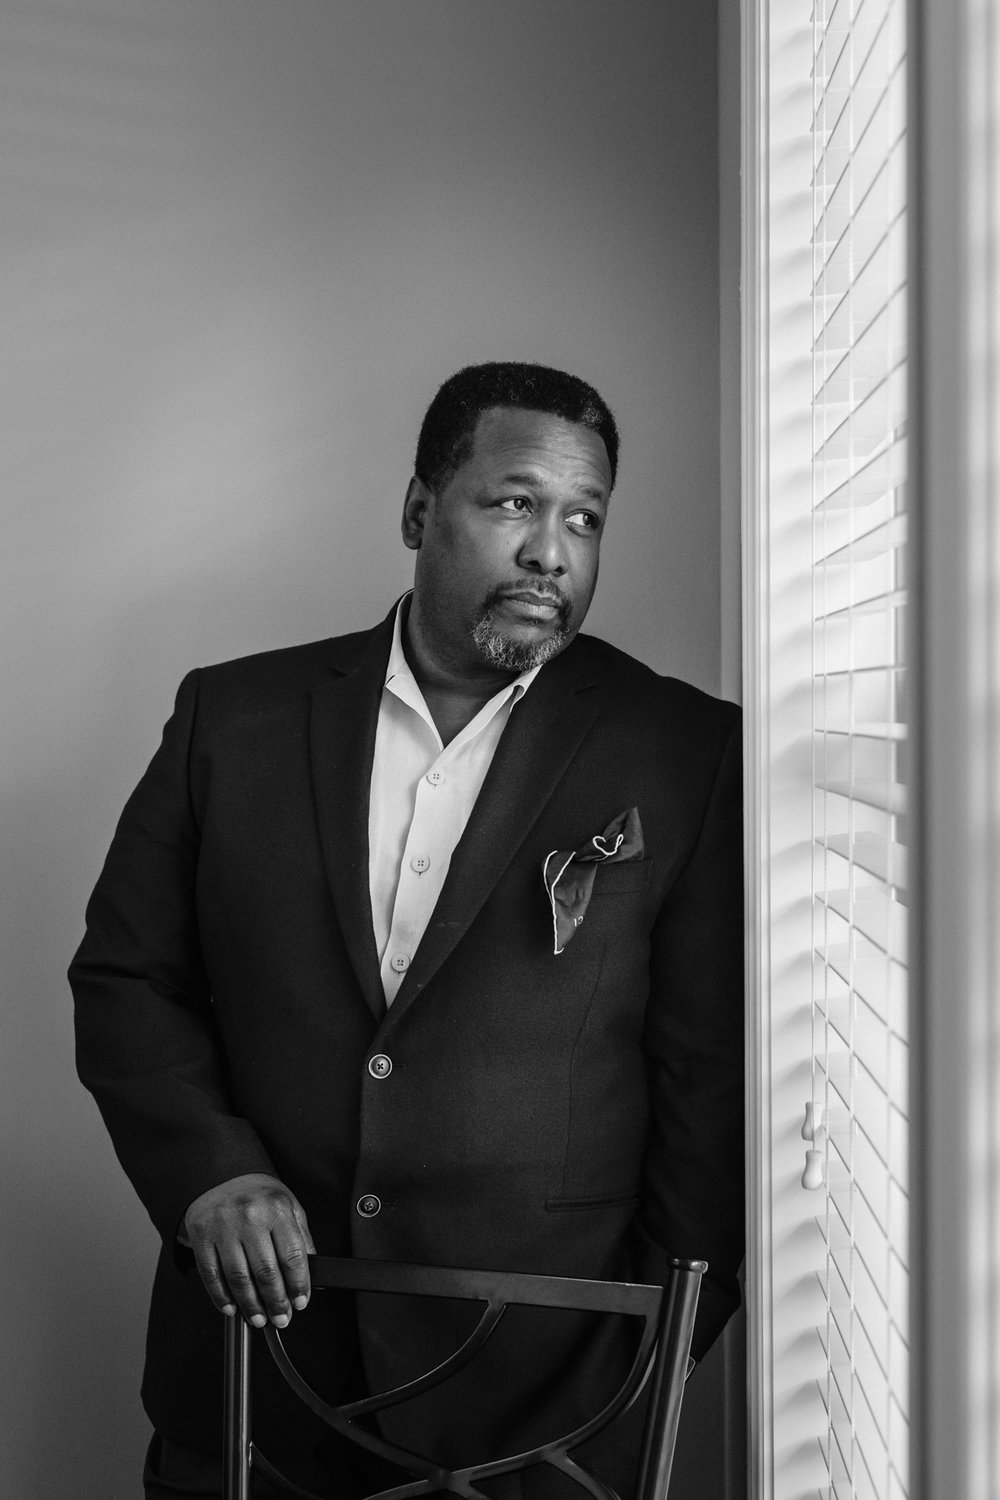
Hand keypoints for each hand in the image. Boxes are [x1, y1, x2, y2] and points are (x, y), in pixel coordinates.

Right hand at [182, 1173, 315, 1328]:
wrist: (222, 1174)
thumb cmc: (259, 1195)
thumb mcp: (289, 1207)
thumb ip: (302, 1240)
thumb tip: (313, 1277)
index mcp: (276, 1208)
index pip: (292, 1255)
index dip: (298, 1285)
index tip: (300, 1302)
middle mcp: (249, 1215)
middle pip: (266, 1271)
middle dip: (276, 1302)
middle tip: (281, 1317)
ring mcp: (223, 1226)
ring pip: (239, 1278)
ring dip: (250, 1306)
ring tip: (259, 1318)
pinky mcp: (201, 1236)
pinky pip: (211, 1275)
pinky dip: (221, 1298)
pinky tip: (232, 1308)